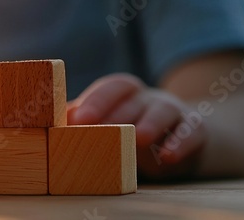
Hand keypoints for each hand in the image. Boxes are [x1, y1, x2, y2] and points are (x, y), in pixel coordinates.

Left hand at [67, 73, 206, 179]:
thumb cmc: (130, 127)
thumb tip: (48, 122)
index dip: (95, 101)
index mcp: (124, 92)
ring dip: (151, 123)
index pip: (111, 88)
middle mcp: (148, 97)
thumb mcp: (107, 122)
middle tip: (100, 132)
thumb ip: (81, 119)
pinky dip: (181, 143)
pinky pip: (191, 132)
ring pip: (164, 110)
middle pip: (133, 101)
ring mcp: (174, 111)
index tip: (78, 119)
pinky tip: (168, 157)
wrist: (180, 137)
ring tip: (139, 139)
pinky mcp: (195, 130)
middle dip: (116, 116)